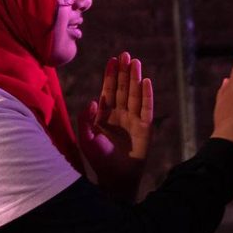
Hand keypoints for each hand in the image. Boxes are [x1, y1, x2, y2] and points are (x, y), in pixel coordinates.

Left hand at [76, 52, 153, 197]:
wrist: (115, 178)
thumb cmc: (99, 160)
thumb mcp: (85, 138)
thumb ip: (85, 119)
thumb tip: (93, 100)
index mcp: (105, 116)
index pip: (109, 91)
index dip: (110, 76)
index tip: (112, 60)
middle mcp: (121, 115)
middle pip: (123, 89)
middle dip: (124, 72)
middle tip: (126, 54)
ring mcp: (134, 120)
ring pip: (134, 94)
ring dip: (135, 78)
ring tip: (135, 62)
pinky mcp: (145, 128)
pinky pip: (146, 108)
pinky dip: (147, 95)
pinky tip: (146, 81)